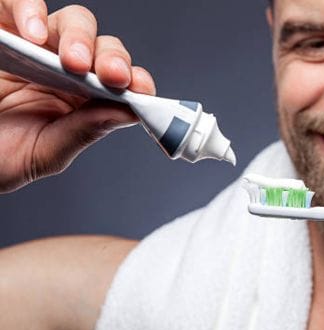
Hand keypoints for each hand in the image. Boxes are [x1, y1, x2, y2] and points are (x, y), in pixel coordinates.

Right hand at [0, 0, 155, 192]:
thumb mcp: (43, 153)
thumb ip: (83, 132)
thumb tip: (128, 112)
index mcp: (83, 99)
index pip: (120, 81)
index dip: (136, 81)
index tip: (142, 90)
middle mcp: (65, 70)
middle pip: (103, 48)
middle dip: (113, 59)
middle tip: (111, 76)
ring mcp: (35, 47)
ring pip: (74, 22)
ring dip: (80, 37)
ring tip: (73, 62)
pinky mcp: (1, 27)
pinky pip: (17, 2)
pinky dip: (29, 10)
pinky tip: (34, 35)